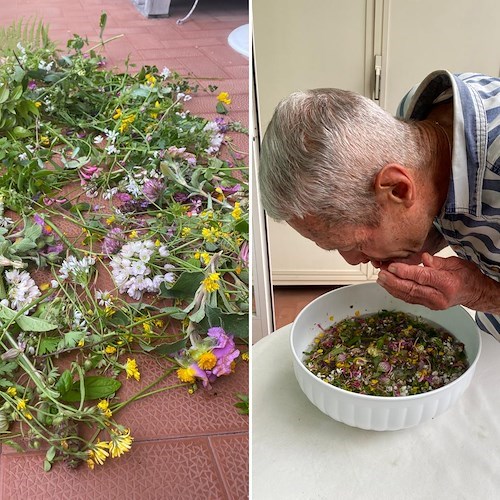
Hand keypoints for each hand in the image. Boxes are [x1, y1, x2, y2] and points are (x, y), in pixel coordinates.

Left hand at [376, 253, 499, 312]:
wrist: (475, 293)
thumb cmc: (467, 276)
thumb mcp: (456, 263)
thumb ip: (438, 262)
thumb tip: (424, 258)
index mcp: (447, 284)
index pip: (422, 277)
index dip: (405, 272)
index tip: (392, 266)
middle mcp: (439, 297)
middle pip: (412, 289)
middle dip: (393, 281)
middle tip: (381, 273)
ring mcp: (432, 303)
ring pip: (408, 296)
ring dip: (392, 287)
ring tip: (380, 279)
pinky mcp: (428, 306)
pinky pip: (409, 299)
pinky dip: (397, 292)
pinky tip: (388, 286)